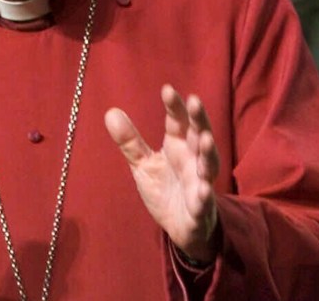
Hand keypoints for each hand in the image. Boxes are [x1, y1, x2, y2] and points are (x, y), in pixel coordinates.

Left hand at [105, 84, 219, 262]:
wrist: (180, 227)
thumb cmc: (165, 189)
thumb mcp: (143, 165)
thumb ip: (130, 141)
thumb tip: (110, 111)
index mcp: (178, 146)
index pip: (178, 122)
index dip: (174, 107)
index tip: (167, 89)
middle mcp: (192, 160)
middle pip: (198, 136)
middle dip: (199, 120)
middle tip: (195, 101)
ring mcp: (199, 183)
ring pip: (208, 165)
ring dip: (207, 152)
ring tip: (204, 139)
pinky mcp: (200, 208)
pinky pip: (203, 201)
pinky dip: (204, 195)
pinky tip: (203, 190)